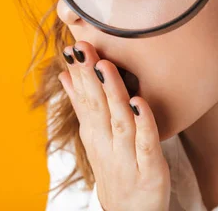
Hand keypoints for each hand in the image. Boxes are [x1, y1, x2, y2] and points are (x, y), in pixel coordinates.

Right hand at [58, 41, 170, 210]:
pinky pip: (146, 144)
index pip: (85, 100)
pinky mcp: (150, 170)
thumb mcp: (94, 139)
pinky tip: (138, 102)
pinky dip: (143, 123)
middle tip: (83, 47)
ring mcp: (128, 158)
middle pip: (97, 108)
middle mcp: (108, 145)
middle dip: (90, 76)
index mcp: (95, 135)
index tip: (73, 47)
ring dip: (112, 93)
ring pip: (119, 122)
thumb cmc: (115, 169)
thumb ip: (83, 107)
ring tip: (105, 66)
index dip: (79, 74)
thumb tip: (66, 77)